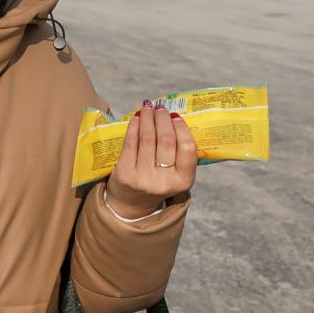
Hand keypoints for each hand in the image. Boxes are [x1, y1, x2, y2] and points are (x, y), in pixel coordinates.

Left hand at [106, 104, 196, 218]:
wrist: (130, 205)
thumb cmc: (156, 182)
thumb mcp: (174, 175)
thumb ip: (179, 154)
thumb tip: (175, 118)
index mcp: (183, 181)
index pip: (188, 149)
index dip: (182, 129)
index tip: (175, 115)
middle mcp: (164, 182)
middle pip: (166, 140)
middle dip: (163, 119)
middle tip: (160, 108)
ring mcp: (143, 178)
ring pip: (147, 138)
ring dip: (148, 118)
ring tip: (148, 107)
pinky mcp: (125, 173)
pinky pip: (131, 142)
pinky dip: (134, 126)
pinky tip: (136, 118)